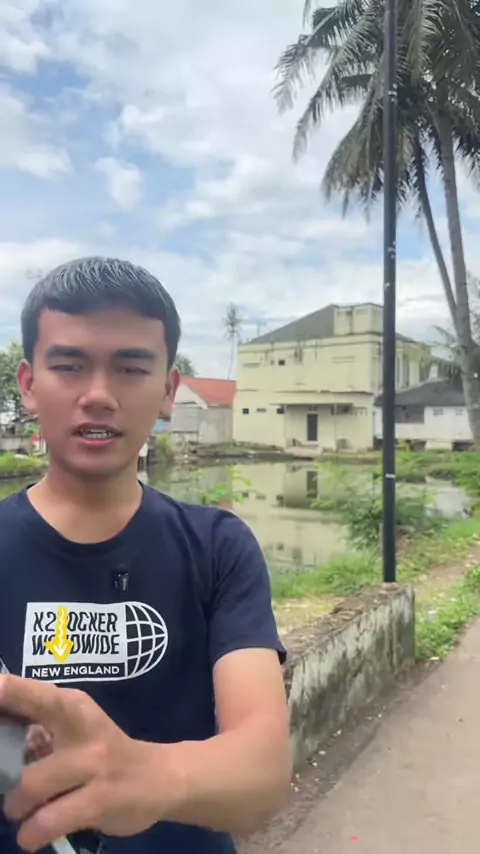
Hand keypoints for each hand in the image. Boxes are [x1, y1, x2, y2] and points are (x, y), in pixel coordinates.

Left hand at [0, 674, 169, 851]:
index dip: (5, 692)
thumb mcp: (74, 728)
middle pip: (18, 751)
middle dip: (3, 779)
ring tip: (22, 812)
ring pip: (29, 790)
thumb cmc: (104, 749)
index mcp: (72, 706)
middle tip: (10, 789)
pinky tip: (33, 833)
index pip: (33, 694)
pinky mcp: (99, 800)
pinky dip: (32, 833)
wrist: (161, 776)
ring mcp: (92, 765)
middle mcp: (81, 729)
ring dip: (15, 808)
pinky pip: (48, 822)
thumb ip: (36, 729)